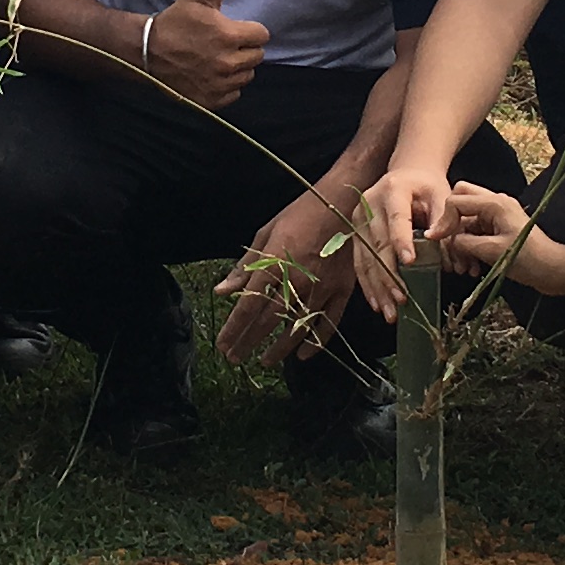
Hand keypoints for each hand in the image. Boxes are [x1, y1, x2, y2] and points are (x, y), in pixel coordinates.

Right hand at [143, 0, 265, 109]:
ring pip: (247, 75)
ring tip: (219, 58)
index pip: (262, 35)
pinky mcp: (212, 99)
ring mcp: (220, 83)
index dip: (250, 29)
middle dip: (245, 48)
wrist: (147, 51)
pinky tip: (213, 74)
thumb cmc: (175, 20)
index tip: (234, 28)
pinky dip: (227, 85)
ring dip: (238, 67)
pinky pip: (235, 93)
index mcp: (229, 35)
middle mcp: (228, 62)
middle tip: (225, 43)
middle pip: (257, 56)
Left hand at [217, 186, 353, 367]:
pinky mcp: (342, 291)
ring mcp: (322, 289)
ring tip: (265, 361)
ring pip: (296, 328)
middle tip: (235, 358)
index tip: (223, 346)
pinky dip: (316, 342)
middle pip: (268, 321)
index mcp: (274, 264)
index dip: (234, 329)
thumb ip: (245, 266)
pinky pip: (328, 324)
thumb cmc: (299, 214)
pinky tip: (303, 355)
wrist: (342, 203)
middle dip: (249, 342)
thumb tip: (222, 291)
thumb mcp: (266, 234)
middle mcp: (296, 281)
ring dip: (279, 349)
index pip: (248, 306)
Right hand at [347, 160, 461, 318]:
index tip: (409, 262)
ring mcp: (359, 219)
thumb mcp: (441, 194)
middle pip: (377, 243)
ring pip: (365, 257)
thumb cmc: (426, 186)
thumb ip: (445, 218)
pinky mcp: (356, 232)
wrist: (406, 172)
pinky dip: (368, 284)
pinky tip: (377, 302)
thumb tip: (439, 242)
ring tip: (389, 311)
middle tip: (401, 299)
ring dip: (377, 287)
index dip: (401, 240)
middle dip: (389, 275)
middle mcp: (370, 204)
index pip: (398, 218)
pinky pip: (360, 262)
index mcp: (393, 190)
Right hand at [433, 181, 556, 285]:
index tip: (436, 240)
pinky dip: (470, 245)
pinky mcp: (500, 227)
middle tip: (448, 244)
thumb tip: (447, 240)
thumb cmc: (528, 260)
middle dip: (450, 222)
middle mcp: (496, 203)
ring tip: (462, 266)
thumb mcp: (491, 251)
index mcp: (494, 203)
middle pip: (460, 200)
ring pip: (467, 218)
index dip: (443, 221)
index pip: (456, 201)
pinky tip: (472, 266)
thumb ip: (464, 242)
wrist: (554, 270)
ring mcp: (498, 214)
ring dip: (460, 239)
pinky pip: (476, 230)